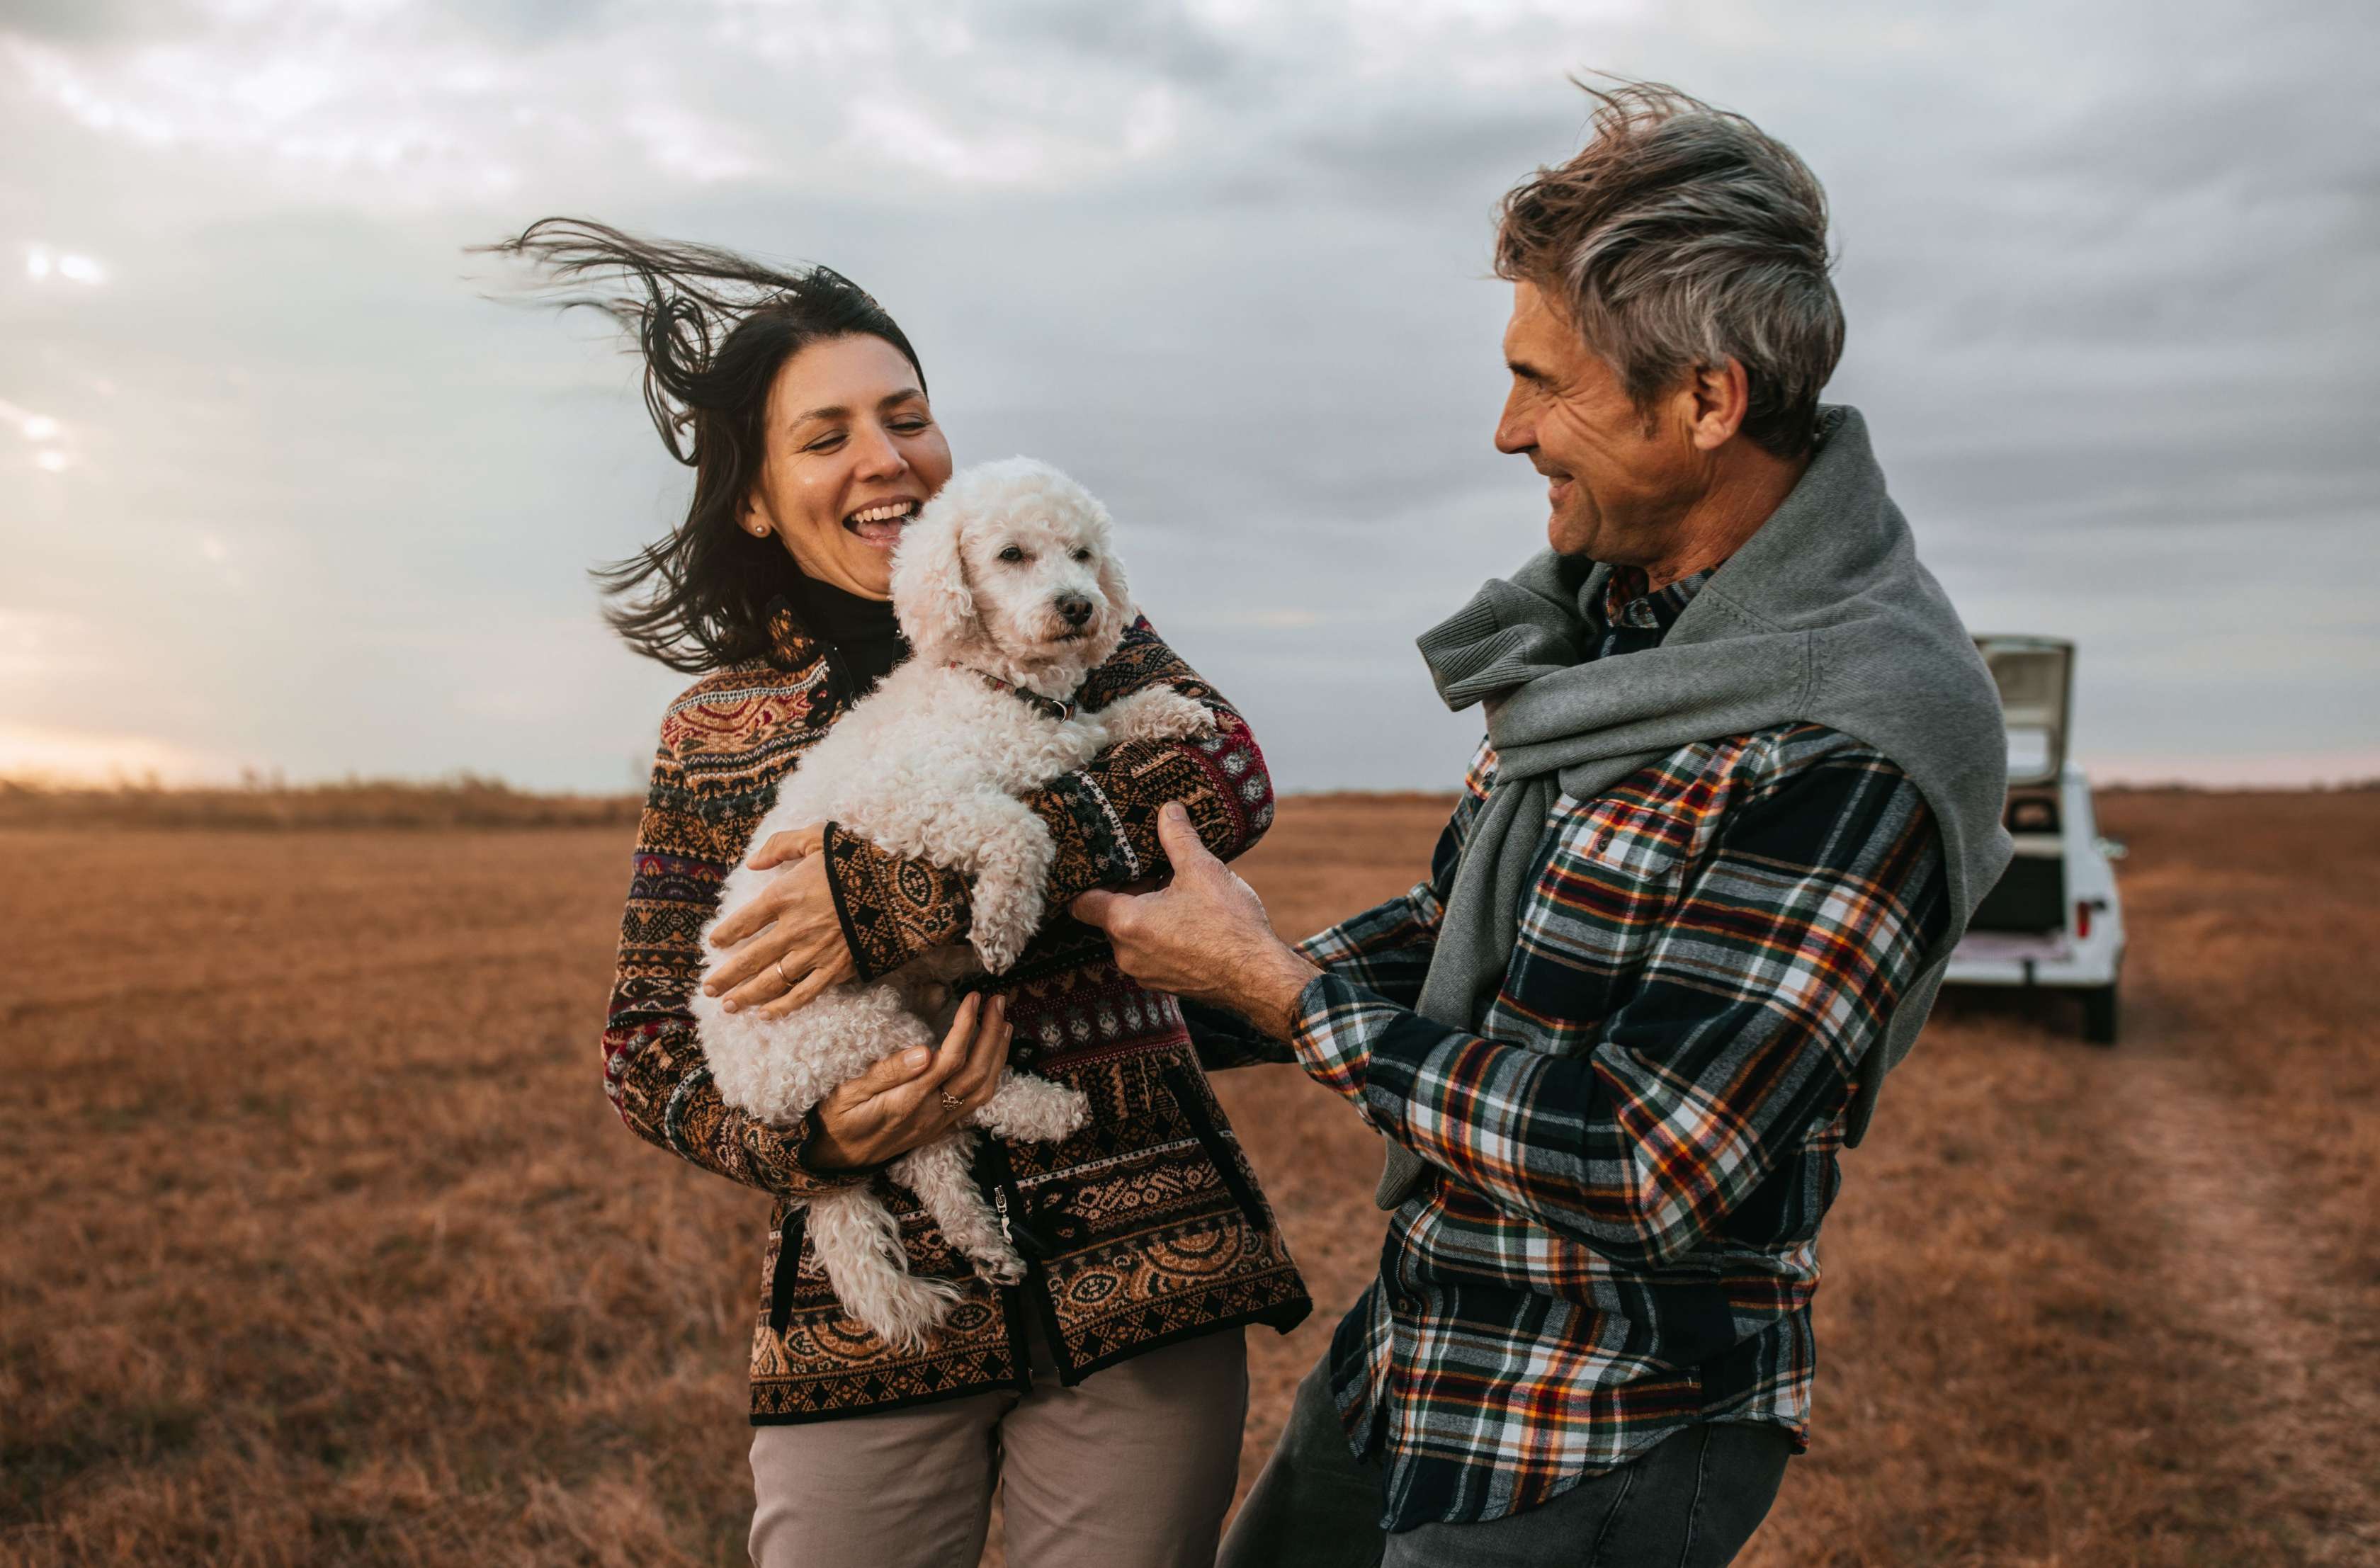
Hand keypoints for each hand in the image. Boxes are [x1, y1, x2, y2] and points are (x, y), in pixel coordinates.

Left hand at [705, 824, 856, 1016]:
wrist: (901, 888)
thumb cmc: (859, 859)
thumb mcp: (816, 837)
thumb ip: (780, 845)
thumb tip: (752, 862)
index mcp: (784, 896)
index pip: (743, 921)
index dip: (724, 934)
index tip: (713, 943)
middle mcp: (793, 929)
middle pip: (749, 959)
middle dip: (725, 976)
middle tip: (708, 988)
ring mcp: (813, 953)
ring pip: (771, 981)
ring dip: (746, 995)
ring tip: (728, 1005)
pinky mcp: (835, 970)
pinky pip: (803, 994)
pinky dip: (783, 1007)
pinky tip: (766, 1015)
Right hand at [805, 992, 1014, 1170]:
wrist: (836, 1159)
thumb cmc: (838, 1119)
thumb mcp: (849, 1092)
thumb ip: (886, 1072)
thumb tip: (924, 1052)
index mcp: (907, 1102)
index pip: (948, 1060)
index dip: (965, 1027)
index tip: (972, 998)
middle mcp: (930, 1115)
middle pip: (975, 1074)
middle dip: (990, 1034)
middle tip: (997, 1001)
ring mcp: (939, 1124)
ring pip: (983, 1090)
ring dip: (997, 1054)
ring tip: (1003, 1022)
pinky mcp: (941, 1127)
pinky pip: (976, 1102)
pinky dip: (992, 1075)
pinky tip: (993, 1055)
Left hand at [1071, 804, 1319, 1039]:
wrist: (1260, 978)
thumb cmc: (1229, 926)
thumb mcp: (1202, 870)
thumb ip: (1178, 838)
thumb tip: (1168, 810)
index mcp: (1126, 923)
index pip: (1082, 901)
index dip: (1090, 879)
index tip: (1107, 863)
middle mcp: (1126, 954)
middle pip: (1109, 916)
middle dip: (1128, 892)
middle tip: (1152, 869)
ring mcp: (1145, 973)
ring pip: (1131, 935)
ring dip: (1146, 913)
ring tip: (1175, 892)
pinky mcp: (1165, 984)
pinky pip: (1150, 953)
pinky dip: (1160, 935)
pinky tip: (1189, 919)